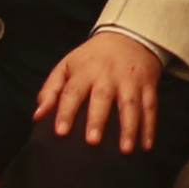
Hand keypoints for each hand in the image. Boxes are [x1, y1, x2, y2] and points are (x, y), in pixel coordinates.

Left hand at [34, 30, 161, 150]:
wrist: (129, 36)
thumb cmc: (92, 58)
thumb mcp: (67, 66)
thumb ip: (50, 90)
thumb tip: (37, 116)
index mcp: (85, 71)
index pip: (72, 92)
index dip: (66, 112)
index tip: (60, 132)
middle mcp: (108, 76)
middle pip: (103, 98)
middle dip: (98, 120)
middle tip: (92, 142)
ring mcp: (130, 81)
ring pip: (131, 105)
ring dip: (129, 128)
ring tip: (126, 150)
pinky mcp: (148, 86)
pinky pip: (150, 108)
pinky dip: (149, 128)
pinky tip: (146, 146)